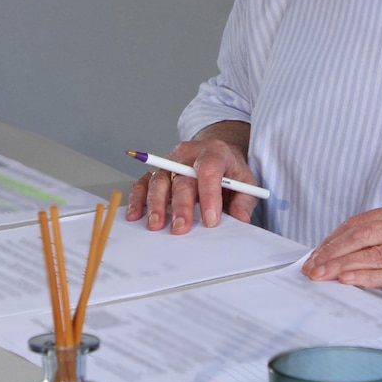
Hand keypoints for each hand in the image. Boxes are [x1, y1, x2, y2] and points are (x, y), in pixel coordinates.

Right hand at [125, 136, 258, 234]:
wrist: (214, 155)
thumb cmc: (229, 170)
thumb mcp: (245, 181)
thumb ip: (244, 201)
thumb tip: (240, 219)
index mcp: (214, 152)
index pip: (209, 170)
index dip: (209, 195)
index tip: (210, 220)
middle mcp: (189, 154)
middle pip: (182, 178)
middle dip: (181, 206)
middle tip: (181, 228)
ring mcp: (170, 161)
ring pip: (159, 180)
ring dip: (155, 204)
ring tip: (156, 225)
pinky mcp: (156, 171)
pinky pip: (143, 183)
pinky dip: (138, 199)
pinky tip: (136, 215)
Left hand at [302, 202, 381, 322]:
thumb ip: (375, 242)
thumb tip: (329, 254)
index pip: (360, 222)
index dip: (333, 239)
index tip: (313, 255)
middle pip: (365, 234)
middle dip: (334, 252)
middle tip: (313, 268)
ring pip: (376, 254)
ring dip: (344, 267)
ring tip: (324, 276)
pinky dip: (367, 277)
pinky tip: (349, 281)